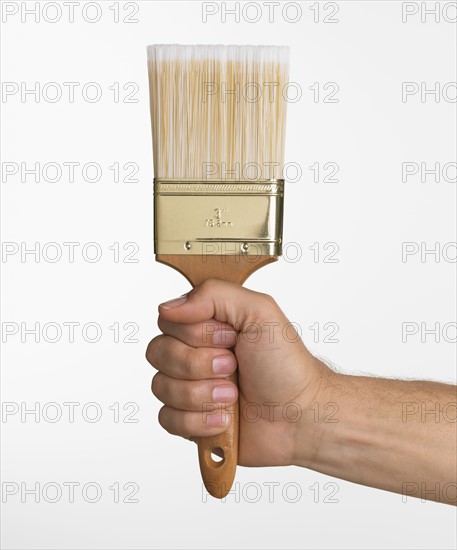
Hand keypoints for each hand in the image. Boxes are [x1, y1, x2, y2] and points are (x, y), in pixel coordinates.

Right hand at [146, 279, 331, 466]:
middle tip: (233, 367)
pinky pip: (167, 419)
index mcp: (207, 324)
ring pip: (160, 386)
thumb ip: (214, 294)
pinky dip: (198, 420)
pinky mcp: (190, 419)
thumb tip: (170, 307)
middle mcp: (194, 352)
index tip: (229, 338)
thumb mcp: (259, 312)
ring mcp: (190, 387)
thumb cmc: (286, 365)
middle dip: (199, 364)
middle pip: (158, 352)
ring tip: (233, 396)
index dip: (195, 333)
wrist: (301, 416)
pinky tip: (224, 418)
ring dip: (201, 394)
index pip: (168, 320)